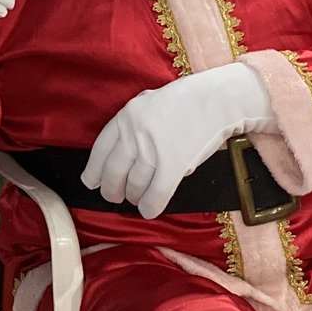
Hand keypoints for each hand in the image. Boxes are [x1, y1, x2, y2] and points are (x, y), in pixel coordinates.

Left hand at [83, 63, 272, 218]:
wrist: (219, 99)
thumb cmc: (188, 101)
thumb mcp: (150, 102)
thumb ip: (133, 123)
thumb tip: (121, 150)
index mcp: (126, 116)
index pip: (100, 150)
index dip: (94, 171)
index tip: (92, 183)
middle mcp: (135, 133)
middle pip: (114, 172)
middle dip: (112, 191)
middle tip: (116, 197)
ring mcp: (153, 150)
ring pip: (135, 185)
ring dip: (135, 197)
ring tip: (138, 199)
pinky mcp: (173, 165)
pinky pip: (155, 194)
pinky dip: (150, 206)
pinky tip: (149, 210)